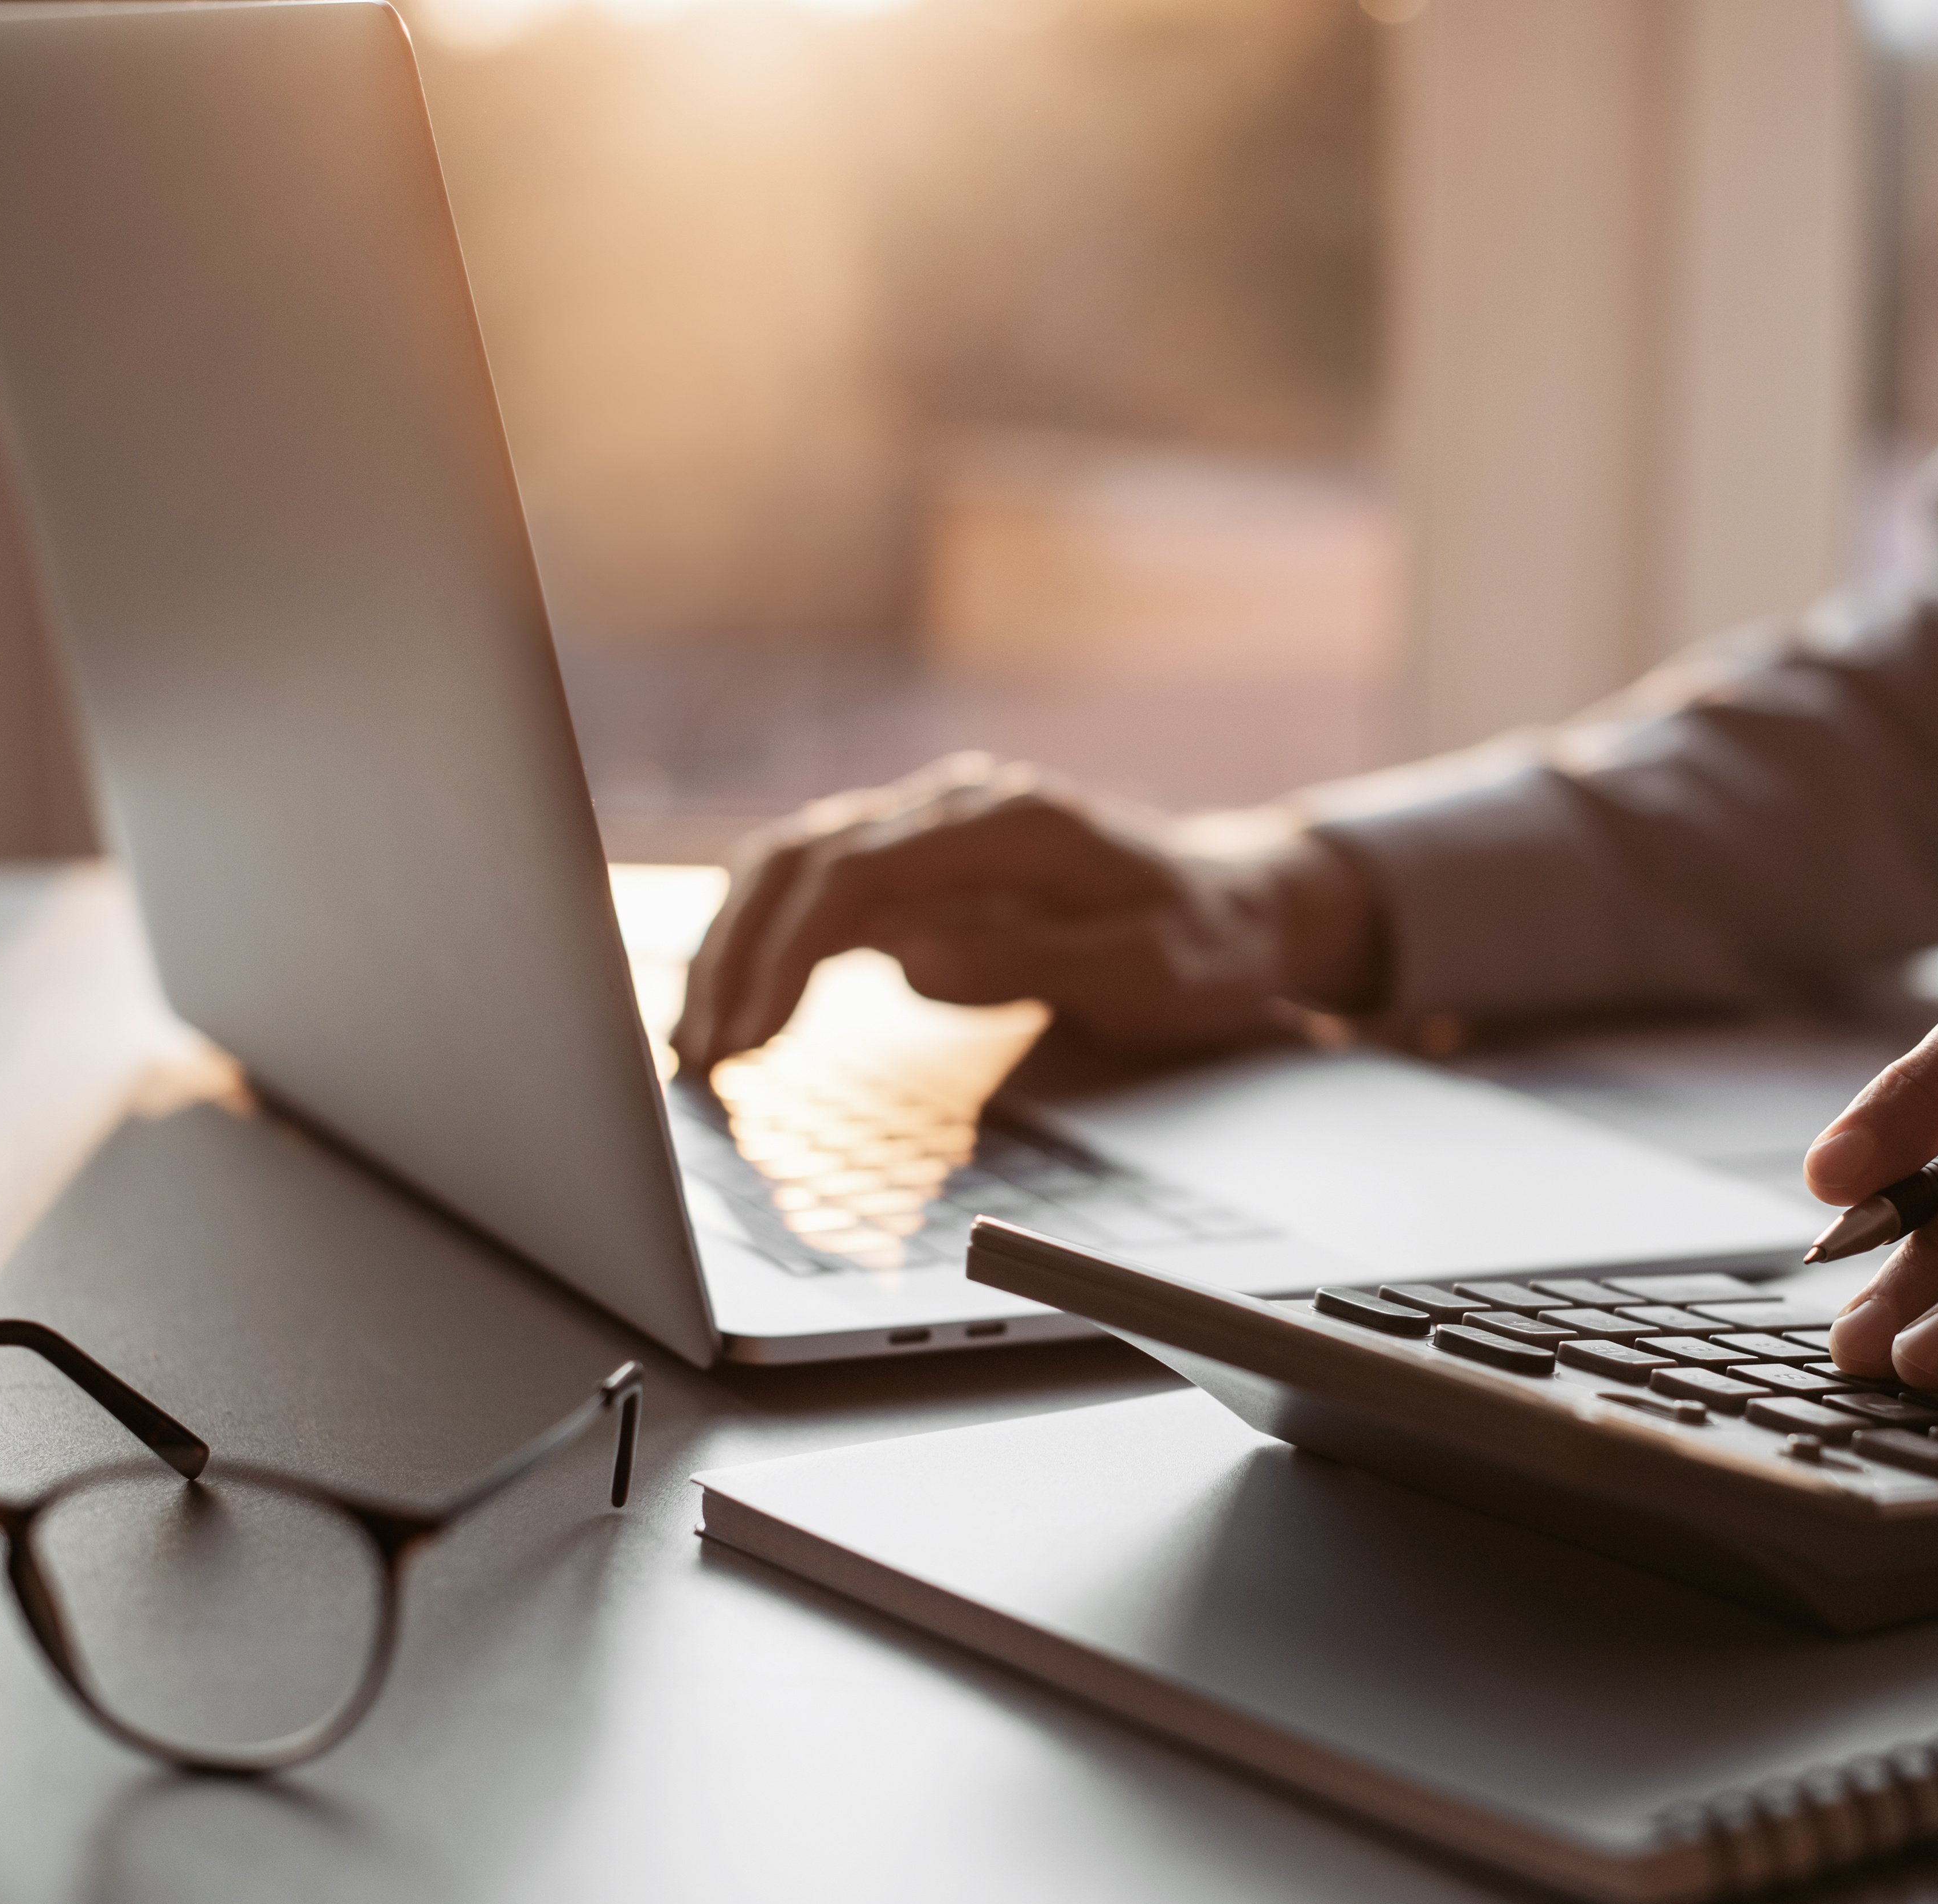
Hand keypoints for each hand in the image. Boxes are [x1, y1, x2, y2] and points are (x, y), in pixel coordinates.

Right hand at [670, 754, 1382, 1070]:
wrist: (1241, 908)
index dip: (785, 952)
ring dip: (737, 951)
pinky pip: (826, 897)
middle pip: (803, 859)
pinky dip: (772, 950)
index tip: (748, 1037)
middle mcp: (958, 808)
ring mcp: (936, 832)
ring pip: (797, 870)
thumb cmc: (1205, 947)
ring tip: (697, 1048)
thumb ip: (1034, 960)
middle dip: (736, 956)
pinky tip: (742, 1017)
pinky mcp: (926, 867)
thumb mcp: (1148, 970)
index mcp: (1009, 823)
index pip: (856, 869)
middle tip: (696, 1060)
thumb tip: (913, 958)